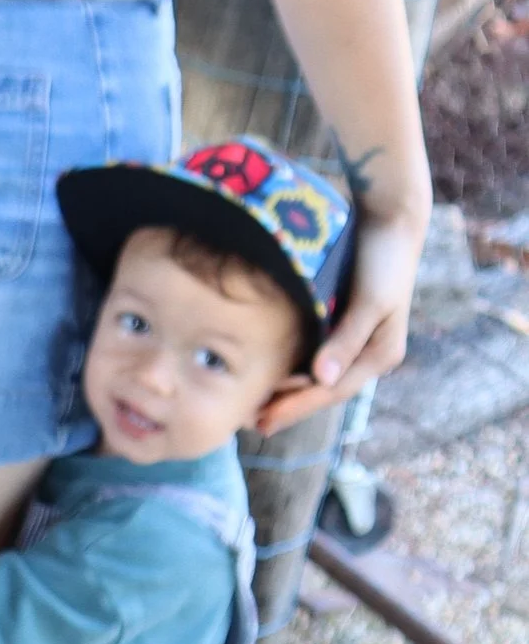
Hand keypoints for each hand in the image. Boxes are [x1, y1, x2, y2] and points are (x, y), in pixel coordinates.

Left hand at [257, 207, 424, 432]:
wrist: (391, 220)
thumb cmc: (382, 260)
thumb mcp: (370, 301)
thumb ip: (347, 340)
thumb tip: (323, 380)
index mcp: (381, 353)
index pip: (333, 390)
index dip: (298, 407)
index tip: (264, 420)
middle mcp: (370, 353)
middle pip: (325, 389)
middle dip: (291, 407)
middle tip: (251, 423)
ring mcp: (357, 340)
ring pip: (319, 376)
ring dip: (290, 392)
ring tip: (255, 406)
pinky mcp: (343, 323)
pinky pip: (315, 354)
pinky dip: (294, 367)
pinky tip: (271, 372)